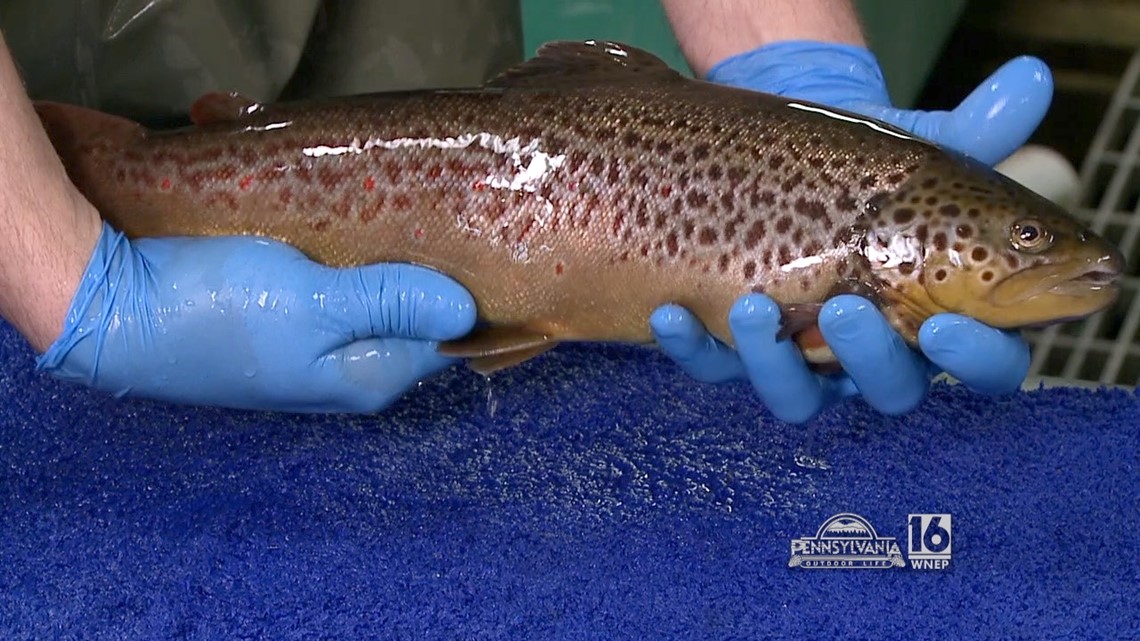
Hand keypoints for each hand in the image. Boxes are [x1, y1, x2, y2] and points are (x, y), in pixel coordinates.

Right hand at [36, 222, 476, 412]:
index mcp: (368, 375)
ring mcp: (312, 334)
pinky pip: (321, 265)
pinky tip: (311, 199)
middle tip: (407, 197)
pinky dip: (319, 233)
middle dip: (407, 250)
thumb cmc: (215, 310)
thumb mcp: (313, 305)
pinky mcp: (278, 305)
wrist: (104, 303)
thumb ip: (391, 304)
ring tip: (354, 189)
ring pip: (365, 275)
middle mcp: (346, 362)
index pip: (446, 336)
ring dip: (360, 233)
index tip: (462, 232)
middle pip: (407, 301)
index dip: (458, 286)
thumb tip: (466, 311)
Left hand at [651, 41, 1050, 422]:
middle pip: (890, 390)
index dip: (976, 359)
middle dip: (868, 359)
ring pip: (797, 396)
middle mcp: (879, 352)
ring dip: (772, 362)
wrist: (786, 155)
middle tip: (844, 310)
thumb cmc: (868, 169)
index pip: (987, 366)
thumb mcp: (921, 150)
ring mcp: (805, 358)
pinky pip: (715, 367)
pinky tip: (673, 313)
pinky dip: (693, 347)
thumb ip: (981, 129)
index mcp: (945, 317)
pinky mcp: (739, 350)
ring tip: (753, 308)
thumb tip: (1031, 81)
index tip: (947, 328)